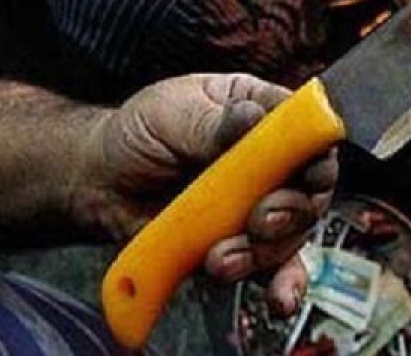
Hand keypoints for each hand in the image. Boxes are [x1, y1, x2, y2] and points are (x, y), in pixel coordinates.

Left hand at [73, 73, 337, 315]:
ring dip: (264, 249)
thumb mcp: (170, 113)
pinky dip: (282, 284)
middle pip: (309, 186)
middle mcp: (266, 160)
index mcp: (257, 112)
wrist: (95, 184)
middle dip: (292, 208)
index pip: (305, 128)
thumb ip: (213, 121)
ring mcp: (254, 203)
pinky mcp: (240, 243)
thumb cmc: (135, 135)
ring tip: (221, 257)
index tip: (308, 169)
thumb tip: (255, 118)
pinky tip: (279, 298)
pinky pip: (272, 267)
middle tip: (261, 219)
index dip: (315, 149)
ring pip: (290, 231)